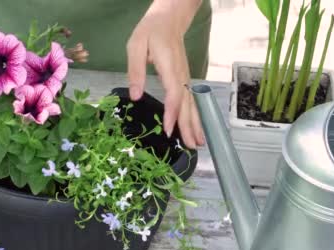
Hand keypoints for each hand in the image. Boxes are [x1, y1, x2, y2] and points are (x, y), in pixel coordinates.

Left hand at [126, 0, 204, 148]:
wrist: (168, 19)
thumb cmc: (150, 32)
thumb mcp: (135, 46)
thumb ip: (135, 71)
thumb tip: (135, 96)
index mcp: (169, 67)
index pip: (173, 94)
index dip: (172, 113)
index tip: (169, 130)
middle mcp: (181, 75)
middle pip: (187, 104)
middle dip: (189, 126)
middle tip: (192, 146)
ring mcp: (185, 77)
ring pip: (192, 104)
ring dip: (195, 124)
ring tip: (198, 143)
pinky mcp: (184, 79)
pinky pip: (190, 100)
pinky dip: (194, 116)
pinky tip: (195, 128)